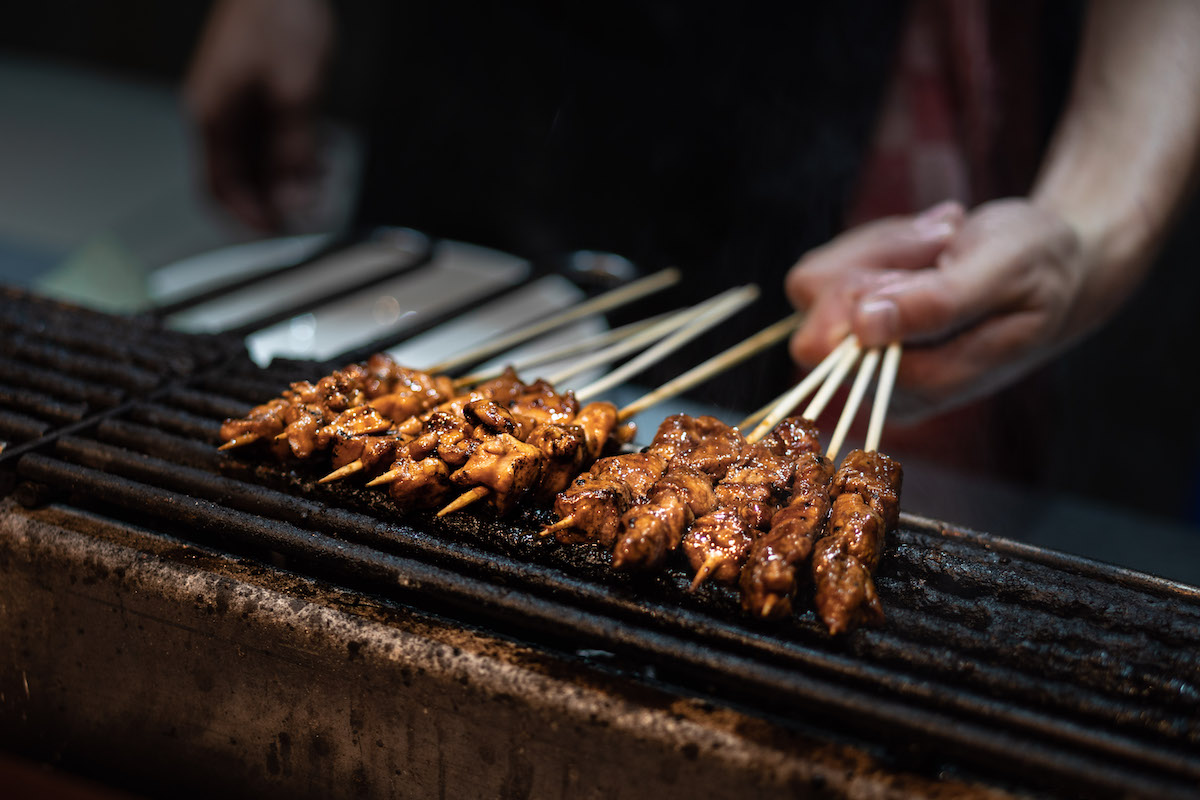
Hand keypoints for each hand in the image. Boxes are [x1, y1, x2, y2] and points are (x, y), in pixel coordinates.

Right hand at [185, 0, 333, 231]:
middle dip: (276, 202)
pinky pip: (271, 138)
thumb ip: (294, 151)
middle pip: (241, 179)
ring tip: (323, 185)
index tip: (280, 235)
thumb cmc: (277, 15)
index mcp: (212, 117)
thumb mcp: (296, 92)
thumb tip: (294, 199)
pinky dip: (294, 154)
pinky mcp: (255, 92)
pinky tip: (320, 157)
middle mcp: (218, 114)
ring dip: (290, 179)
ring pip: (260, 161)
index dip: (248, 220)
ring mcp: (235, 102)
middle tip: (313, 214)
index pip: (219, 189)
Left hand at [786, 199, 1088, 419]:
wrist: (1051, 265)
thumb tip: (864, 327)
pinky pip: (823, 269)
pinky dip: (873, 242)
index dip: (877, 282)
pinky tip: (930, 240)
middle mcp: (876, 386)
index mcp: (917, 390)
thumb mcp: (1004, 274)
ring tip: (948, 235)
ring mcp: (857, 355)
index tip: (942, 242)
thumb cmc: (1039, 269)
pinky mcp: (847, 323)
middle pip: (816, 312)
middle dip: (880, 256)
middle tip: (948, 232)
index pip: (839, 343)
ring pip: (814, 285)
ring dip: (881, 244)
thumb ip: (937, 304)